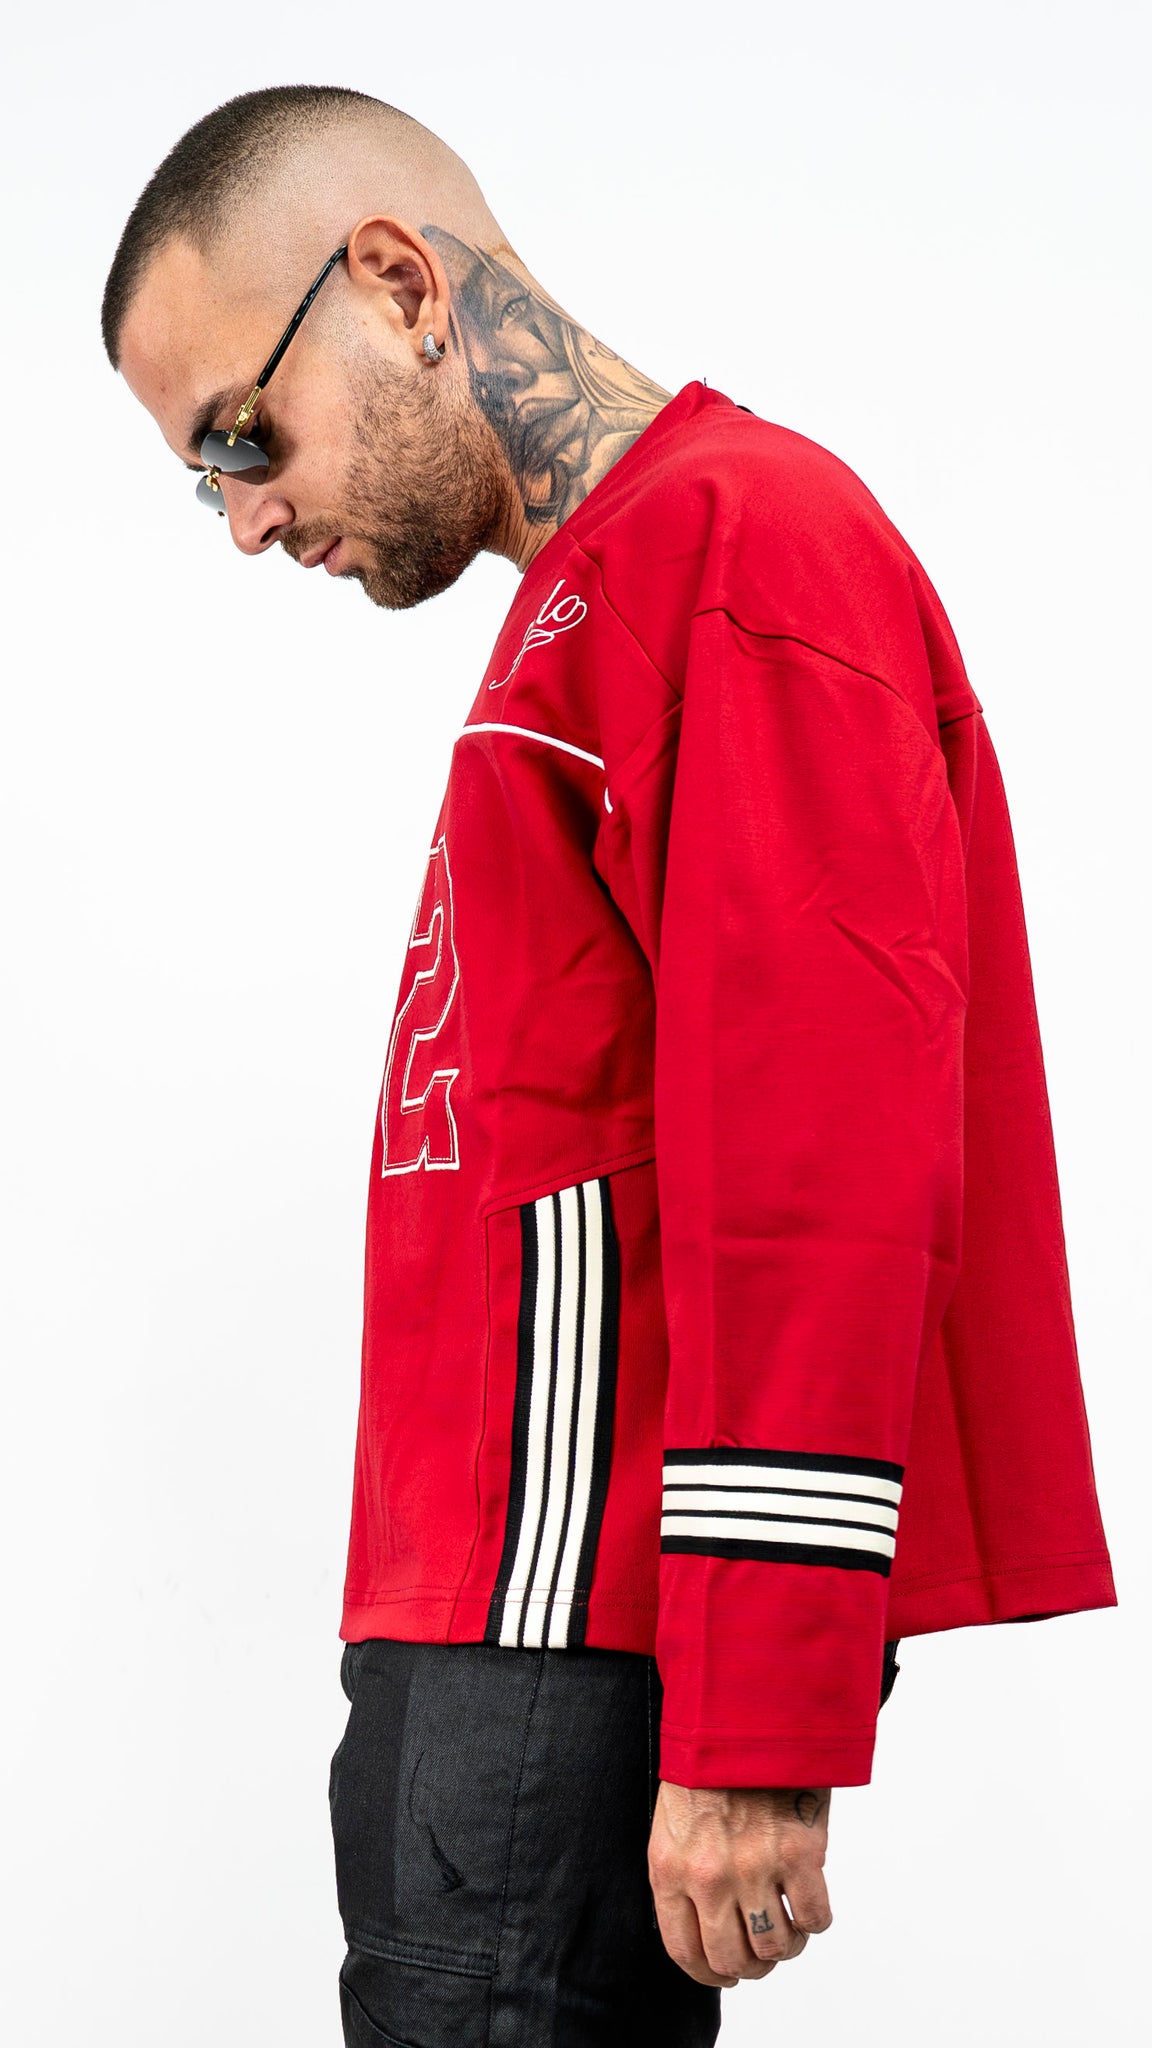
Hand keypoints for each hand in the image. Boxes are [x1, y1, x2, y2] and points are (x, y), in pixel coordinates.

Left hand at [648, 1781, 831, 1986]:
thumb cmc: (708, 1767)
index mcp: (670, 1868)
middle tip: (760, 1949)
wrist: (746, 1714)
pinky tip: (807, 1899)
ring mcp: (756, 1867)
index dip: (708, 1973)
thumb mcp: (672, 1824)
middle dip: (749, 1964)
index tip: (723, 1972)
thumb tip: (702, 1931)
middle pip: (732, 1960)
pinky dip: (814, 1919)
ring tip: (786, 1922)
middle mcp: (710, 1876)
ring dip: (785, 1944)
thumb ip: (681, 1878)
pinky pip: (814, 1919)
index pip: (685, 1952)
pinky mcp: (801, 1854)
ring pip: (776, 1948)